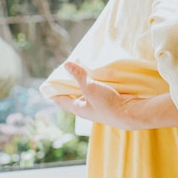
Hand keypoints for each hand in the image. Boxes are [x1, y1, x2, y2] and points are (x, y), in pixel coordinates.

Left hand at [50, 61, 177, 129]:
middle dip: (69, 86)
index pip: (62, 100)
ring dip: (83, 84)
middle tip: (64, 73)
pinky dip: (94, 83)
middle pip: (74, 96)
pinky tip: (96, 76)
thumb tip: (66, 64)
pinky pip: (97, 91)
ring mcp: (98, 105)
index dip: (54, 93)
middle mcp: (87, 108)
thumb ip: (79, 75)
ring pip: (87, 93)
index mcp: (79, 108)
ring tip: (79, 71)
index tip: (48, 86)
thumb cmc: (107, 104)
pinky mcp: (108, 101)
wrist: (130, 113)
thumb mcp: (90, 87)